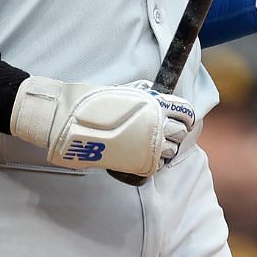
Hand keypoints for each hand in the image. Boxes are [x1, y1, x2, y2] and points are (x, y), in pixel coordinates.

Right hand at [10, 76, 196, 175]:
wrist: (71, 121)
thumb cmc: (92, 103)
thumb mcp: (123, 91)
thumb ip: (142, 95)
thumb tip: (154, 95)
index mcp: (154, 103)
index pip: (185, 111)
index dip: (186, 116)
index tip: (183, 119)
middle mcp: (156, 123)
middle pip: (182, 132)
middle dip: (177, 133)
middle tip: (166, 134)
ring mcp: (149, 144)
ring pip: (172, 150)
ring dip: (167, 149)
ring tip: (154, 146)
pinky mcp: (139, 162)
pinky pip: (158, 165)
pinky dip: (155, 162)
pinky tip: (146, 158)